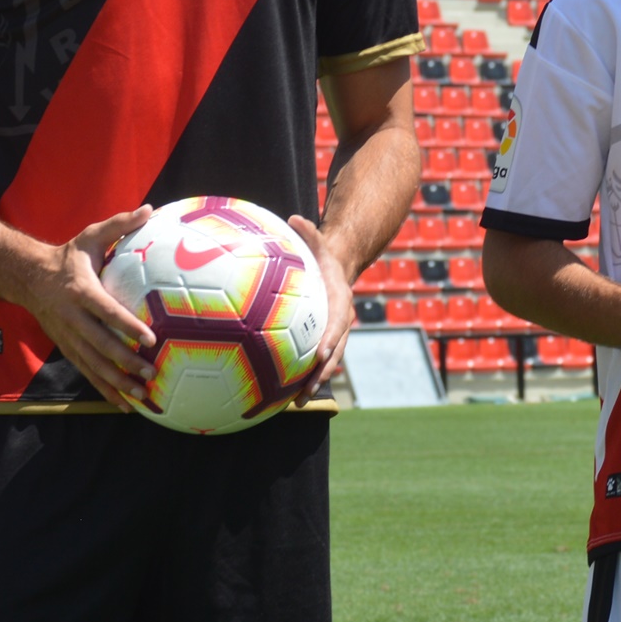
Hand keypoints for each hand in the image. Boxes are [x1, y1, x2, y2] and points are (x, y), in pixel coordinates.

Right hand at [13, 207, 156, 410]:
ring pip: (93, 365)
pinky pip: (87, 373)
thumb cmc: (68, 256)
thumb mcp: (90, 236)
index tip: (151, 338)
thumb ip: (120, 225)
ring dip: (117, 382)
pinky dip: (105, 390)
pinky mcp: (66, 349)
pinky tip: (125, 405)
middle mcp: (72, 318)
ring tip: (142, 395)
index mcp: (81, 291)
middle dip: (125, 361)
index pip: (106, 311)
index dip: (127, 325)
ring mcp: (67, 337)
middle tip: (151, 371)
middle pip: (100, 344)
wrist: (27, 277)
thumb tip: (150, 208)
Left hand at [284, 214, 353, 410]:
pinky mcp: (320, 342)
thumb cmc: (323, 258)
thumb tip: (294, 218)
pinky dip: (302, 378)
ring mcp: (331, 336)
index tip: (320, 353)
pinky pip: (312, 362)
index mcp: (339, 303)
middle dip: (322, 374)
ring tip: (296, 404)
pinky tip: (281, 395)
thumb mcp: (319, 243)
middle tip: (308, 390)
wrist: (338, 271)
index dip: (330, 340)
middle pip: (334, 353)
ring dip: (312, 384)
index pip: (337, 324)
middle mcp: (339, 324)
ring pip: (325, 364)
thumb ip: (309, 232)